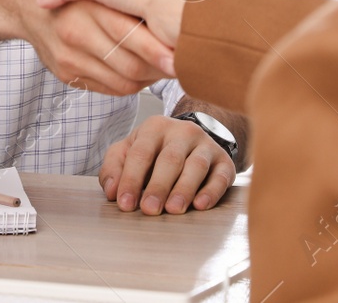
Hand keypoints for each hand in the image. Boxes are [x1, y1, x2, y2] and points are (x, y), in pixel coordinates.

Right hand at [8, 0, 176, 96]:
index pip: (130, 34)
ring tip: (168, 62)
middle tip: (185, 60)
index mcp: (86, 3)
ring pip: (124, 82)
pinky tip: (145, 66)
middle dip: (162, 66)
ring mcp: (69, 58)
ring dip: (151, 77)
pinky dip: (134, 83)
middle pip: (130, 64)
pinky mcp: (68, 74)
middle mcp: (74, 34)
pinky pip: (111, 89)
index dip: (161, 47)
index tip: (184, 49)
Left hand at [99, 114, 234, 215]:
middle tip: (149, 209)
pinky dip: (211, 191)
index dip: (131, 179)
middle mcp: (183, 132)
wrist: (192, 140)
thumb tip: (112, 191)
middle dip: (158, 186)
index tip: (125, 203)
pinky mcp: (225, 161)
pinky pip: (221, 176)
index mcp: (156, 127)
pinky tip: (201, 205)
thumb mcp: (129, 151)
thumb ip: (114, 168)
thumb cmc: (155, 151)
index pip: (141, 153)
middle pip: (170, 159)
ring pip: (196, 166)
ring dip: (184, 189)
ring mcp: (206, 145)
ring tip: (174, 209)